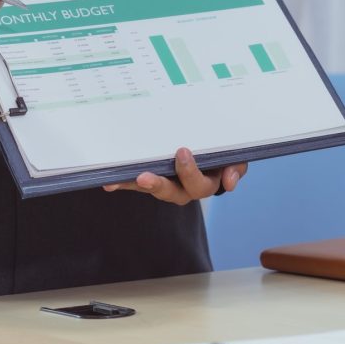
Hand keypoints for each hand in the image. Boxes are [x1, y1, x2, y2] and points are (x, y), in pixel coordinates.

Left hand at [102, 148, 246, 205]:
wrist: (208, 149)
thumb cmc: (222, 155)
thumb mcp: (234, 158)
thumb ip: (236, 167)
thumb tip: (229, 181)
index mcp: (205, 183)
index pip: (199, 185)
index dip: (190, 173)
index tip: (181, 151)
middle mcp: (184, 189)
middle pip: (172, 193)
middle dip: (158, 185)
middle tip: (145, 176)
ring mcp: (166, 185)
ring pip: (151, 189)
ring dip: (134, 186)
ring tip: (116, 182)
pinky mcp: (150, 181)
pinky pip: (135, 184)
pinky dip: (123, 184)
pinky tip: (109, 182)